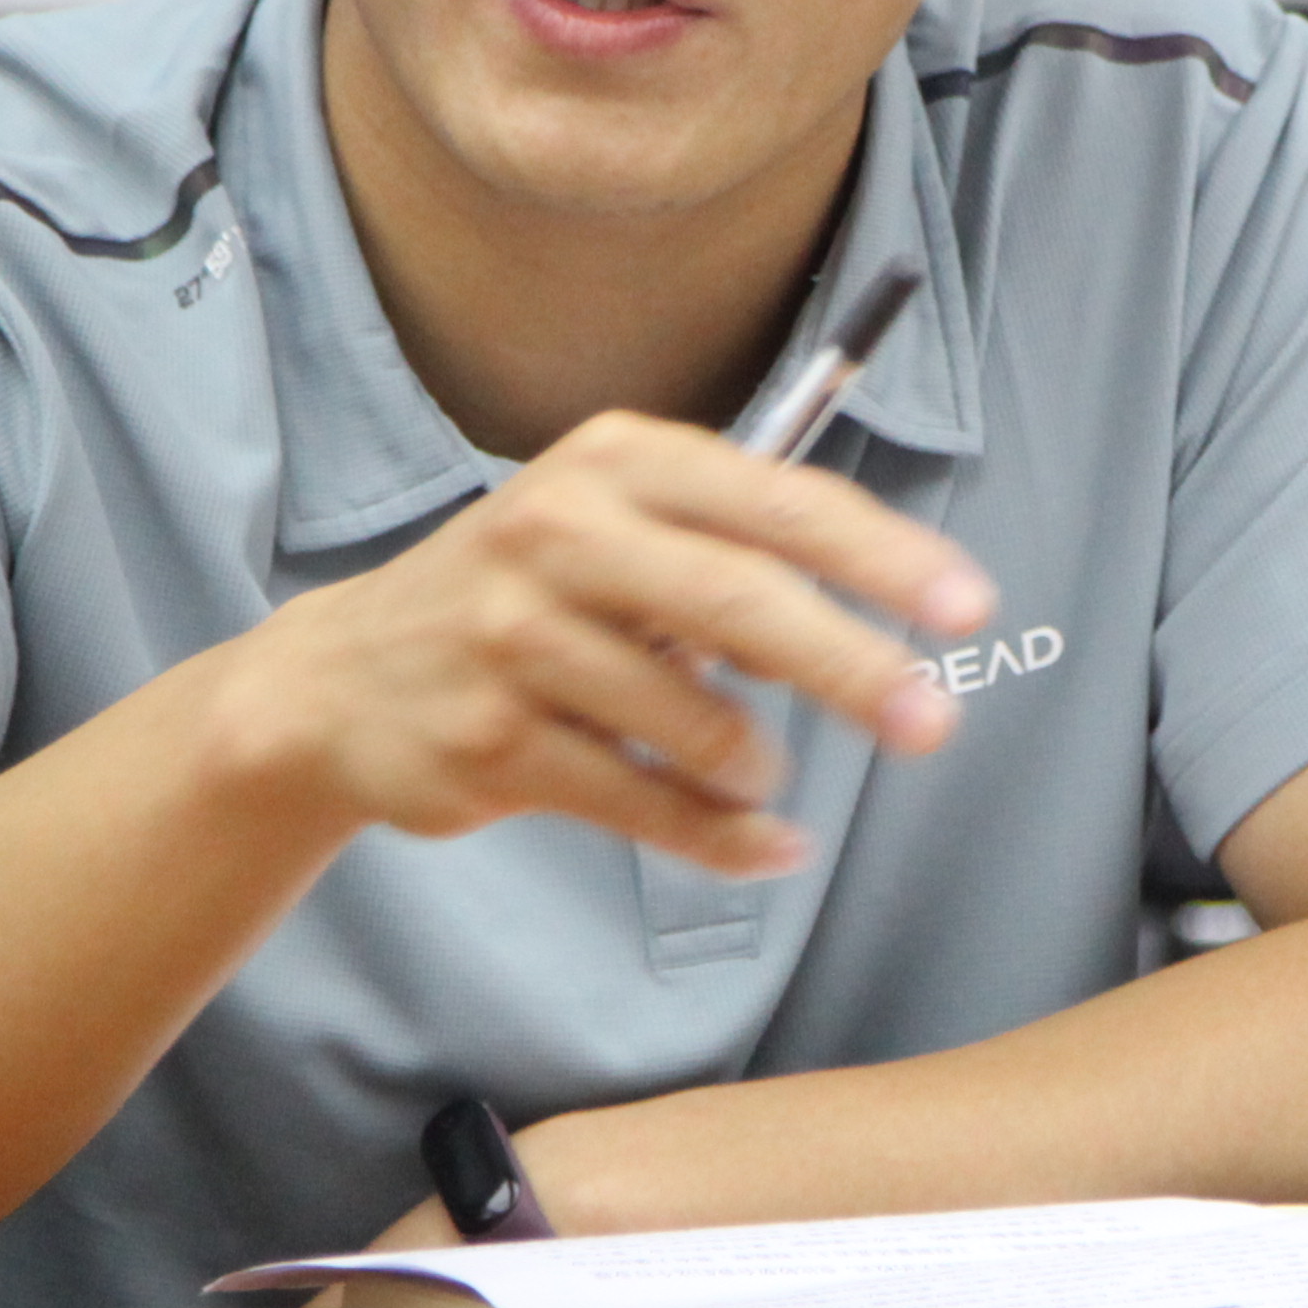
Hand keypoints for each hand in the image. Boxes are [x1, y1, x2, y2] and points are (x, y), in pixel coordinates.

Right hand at [218, 412, 994, 877]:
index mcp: (615, 462)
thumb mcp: (611, 523)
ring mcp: (516, 639)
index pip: (778, 502)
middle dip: (856, 669)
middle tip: (933, 723)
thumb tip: (886, 599)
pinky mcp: (491, 741)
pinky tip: (764, 844)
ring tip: (759, 772)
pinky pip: (644, 805)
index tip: (968, 608)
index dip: (883, 558)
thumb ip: (734, 544)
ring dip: (756, 765)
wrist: (339, 681)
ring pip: (697, 722)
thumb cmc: (518, 595)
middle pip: (745, 604)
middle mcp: (560, 534)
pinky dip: (720, 837)